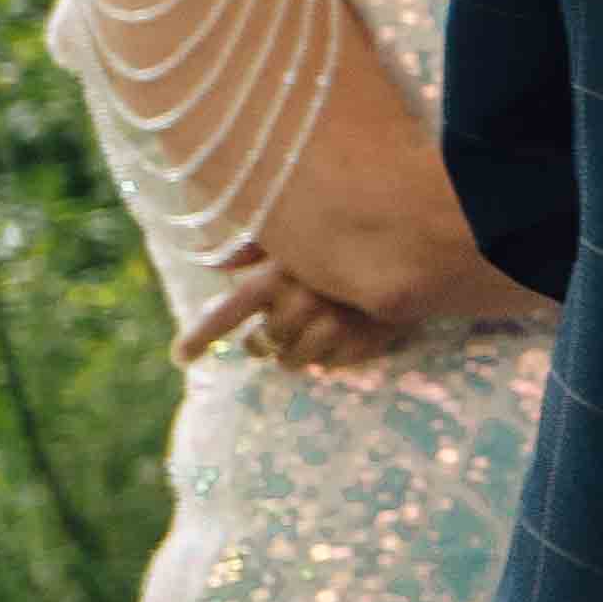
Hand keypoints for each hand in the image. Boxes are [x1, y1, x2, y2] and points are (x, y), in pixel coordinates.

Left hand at [176, 256, 404, 373]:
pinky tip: (339, 334)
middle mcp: (299, 304)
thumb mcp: (304, 234)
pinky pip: (325, 367)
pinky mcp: (358, 347)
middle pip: (260, 343)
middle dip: (261, 340)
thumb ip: (258, 247)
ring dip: (293, 352)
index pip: (224, 314)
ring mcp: (331, 328)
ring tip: (311, 331)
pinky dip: (326, 356)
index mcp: (277, 276)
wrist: (423, 251)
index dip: (197, 338)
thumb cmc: (352, 237)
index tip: (179, 357)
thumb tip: (216, 264)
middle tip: (272, 331)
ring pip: (290, 361)